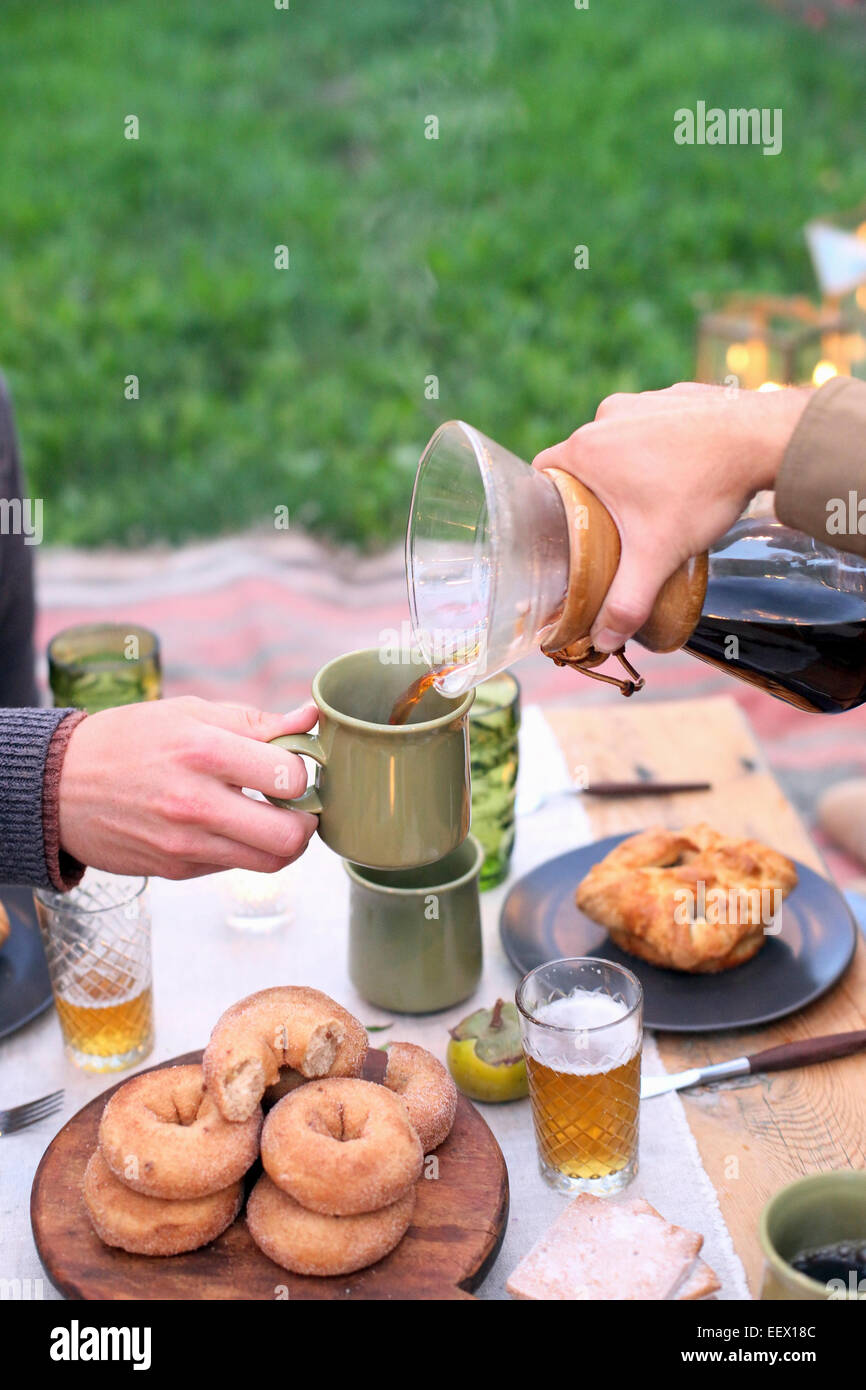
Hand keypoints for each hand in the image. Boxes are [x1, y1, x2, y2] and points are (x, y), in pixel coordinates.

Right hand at [58, 696, 319, 878]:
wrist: (59, 785)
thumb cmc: (129, 740)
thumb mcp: (188, 713)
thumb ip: (255, 721)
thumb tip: (310, 719)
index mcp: (203, 751)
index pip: (290, 777)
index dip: (304, 772)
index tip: (295, 766)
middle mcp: (196, 803)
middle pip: (290, 836)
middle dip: (308, 820)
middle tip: (299, 804)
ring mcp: (185, 844)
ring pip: (270, 862)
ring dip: (284, 842)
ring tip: (273, 818)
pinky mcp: (176, 870)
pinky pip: (235, 867)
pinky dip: (246, 850)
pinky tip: (230, 826)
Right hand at [533, 383, 810, 651]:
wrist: (764, 438)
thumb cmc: (702, 489)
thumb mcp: (657, 554)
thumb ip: (626, 601)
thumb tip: (602, 639)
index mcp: (586, 449)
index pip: (543, 474)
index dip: (547, 502)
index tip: (563, 527)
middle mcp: (606, 417)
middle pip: (582, 459)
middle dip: (593, 491)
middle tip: (612, 525)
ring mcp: (642, 401)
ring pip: (619, 440)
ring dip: (627, 467)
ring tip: (652, 500)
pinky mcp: (674, 395)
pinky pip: (653, 424)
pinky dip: (660, 446)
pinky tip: (682, 470)